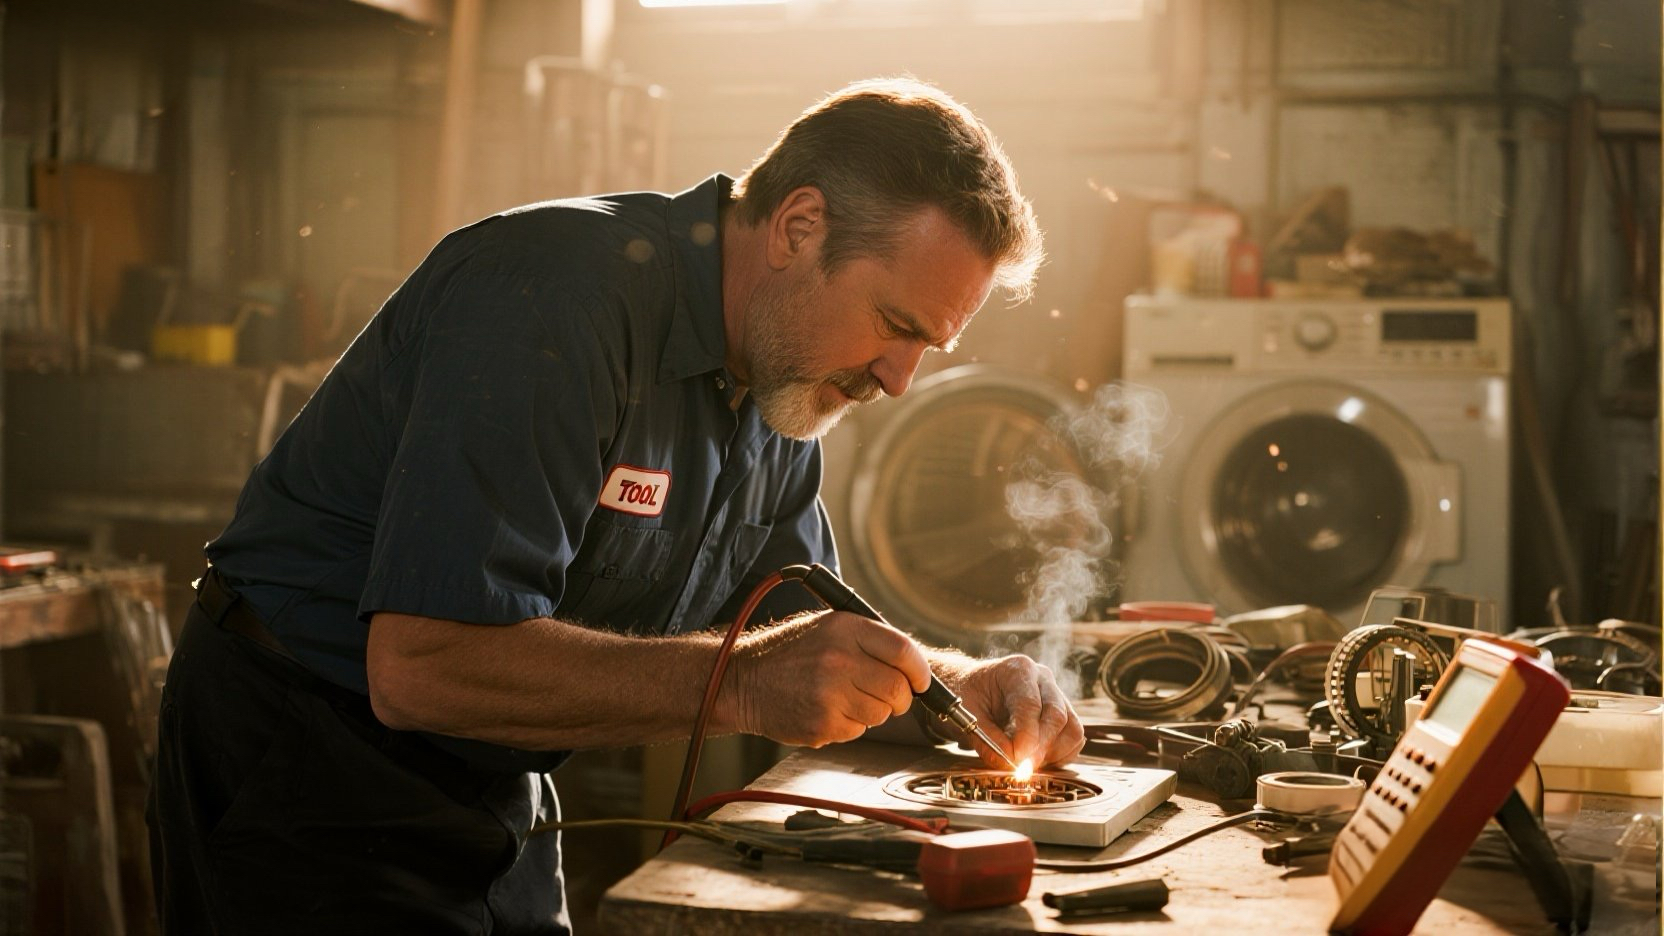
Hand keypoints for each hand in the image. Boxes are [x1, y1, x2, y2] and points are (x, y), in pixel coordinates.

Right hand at [724, 611, 931, 747]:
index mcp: (845, 628)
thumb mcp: (827, 627)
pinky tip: (827, 709)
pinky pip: (858, 729)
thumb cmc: (790, 653)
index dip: (919, 671)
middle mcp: (839, 659)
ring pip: (881, 713)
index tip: (920, 681)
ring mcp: (830, 694)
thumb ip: (868, 640)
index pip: (903, 651)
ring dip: (873, 711)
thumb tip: (912, 665)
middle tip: (889, 696)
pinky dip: (850, 724)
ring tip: (845, 698)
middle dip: (901, 698)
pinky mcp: (822, 724)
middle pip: (898, 689)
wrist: (744, 680)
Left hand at [936, 654, 1084, 768]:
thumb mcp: (966, 715)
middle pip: (1057, 716)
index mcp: (1017, 670)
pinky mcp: (1064, 713)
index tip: (1016, 760)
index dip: (1026, 737)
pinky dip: (1060, 755)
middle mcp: (1042, 679)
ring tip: (1026, 763)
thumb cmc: (969, 695)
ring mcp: (1056, 695)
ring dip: (1053, 753)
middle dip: (1040, 748)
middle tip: (1021, 770)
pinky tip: (1037, 759)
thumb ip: (986, 740)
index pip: (1031, 705)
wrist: (974, 689)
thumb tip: (1009, 763)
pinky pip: (1073, 739)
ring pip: (1072, 729)